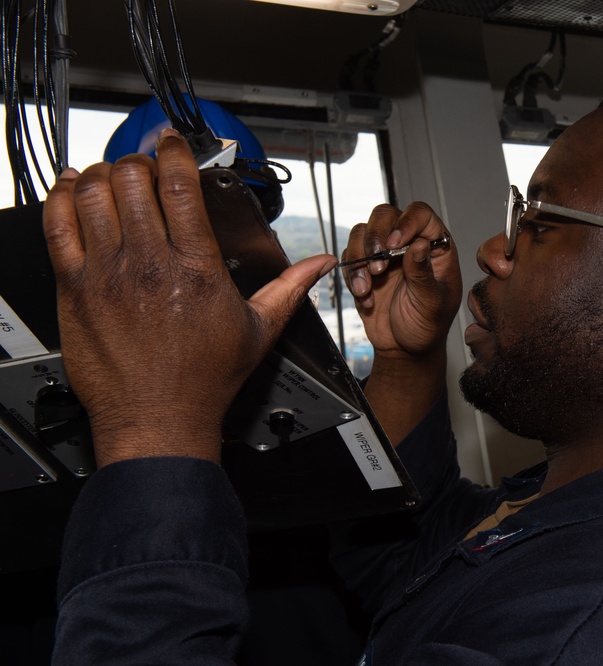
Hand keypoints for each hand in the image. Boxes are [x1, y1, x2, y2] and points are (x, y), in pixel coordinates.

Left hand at [42, 129, 335, 466]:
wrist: (157, 419)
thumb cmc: (204, 380)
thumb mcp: (258, 331)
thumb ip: (289, 288)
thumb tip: (320, 265)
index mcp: (197, 268)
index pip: (179, 184)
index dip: (174, 151)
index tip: (172, 142)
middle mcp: (150, 264)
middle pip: (131, 179)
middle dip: (136, 161)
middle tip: (142, 167)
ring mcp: (108, 275)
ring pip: (91, 193)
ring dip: (100, 175)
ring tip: (110, 178)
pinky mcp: (76, 290)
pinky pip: (57, 226)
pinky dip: (60, 198)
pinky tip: (70, 190)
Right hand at [343, 202, 461, 442]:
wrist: (405, 349)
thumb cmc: (428, 326)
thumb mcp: (432, 304)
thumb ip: (424, 274)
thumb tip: (419, 245)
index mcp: (435, 246)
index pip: (421, 214)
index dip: (406, 221)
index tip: (395, 243)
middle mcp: (408, 243)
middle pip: (385, 215)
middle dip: (376, 237)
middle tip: (377, 265)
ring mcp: (384, 253)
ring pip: (363, 232)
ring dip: (360, 256)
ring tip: (367, 286)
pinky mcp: (364, 267)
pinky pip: (349, 258)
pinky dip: (352, 276)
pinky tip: (365, 298)